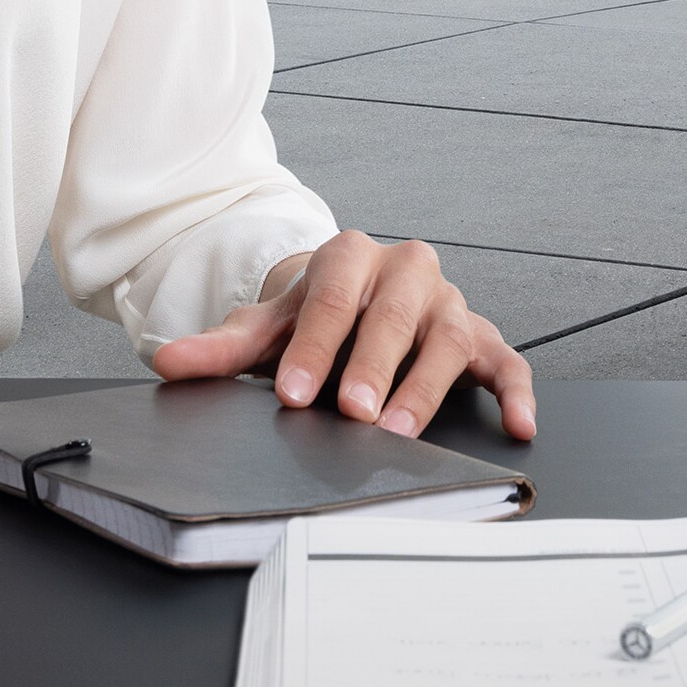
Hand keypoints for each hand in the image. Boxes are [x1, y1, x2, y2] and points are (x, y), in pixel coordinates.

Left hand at [151, 230, 535, 442]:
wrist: (355, 303)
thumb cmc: (315, 319)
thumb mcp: (268, 327)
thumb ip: (222, 348)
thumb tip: (169, 362)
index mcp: (349, 255)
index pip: (331, 299)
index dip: (313, 347)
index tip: (295, 393)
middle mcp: (405, 269)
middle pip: (390, 316)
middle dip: (371, 366)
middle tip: (353, 412)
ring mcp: (447, 301)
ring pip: (447, 338)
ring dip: (426, 387)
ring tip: (401, 432)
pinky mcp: (483, 333)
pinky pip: (507, 360)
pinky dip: (516, 391)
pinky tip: (517, 423)